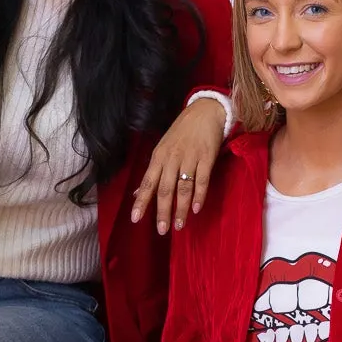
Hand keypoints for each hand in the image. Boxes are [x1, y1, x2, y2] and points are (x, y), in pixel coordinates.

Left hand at [130, 96, 225, 234]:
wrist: (205, 111)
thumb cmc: (181, 133)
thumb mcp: (162, 150)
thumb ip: (152, 173)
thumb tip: (136, 193)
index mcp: (158, 157)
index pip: (147, 183)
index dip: (141, 202)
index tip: (135, 219)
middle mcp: (172, 159)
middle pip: (165, 189)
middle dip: (162, 211)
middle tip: (162, 230)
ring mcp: (190, 158)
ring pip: (183, 187)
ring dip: (181, 208)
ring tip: (179, 225)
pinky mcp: (206, 157)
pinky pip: (202, 180)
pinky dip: (199, 195)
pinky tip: (197, 209)